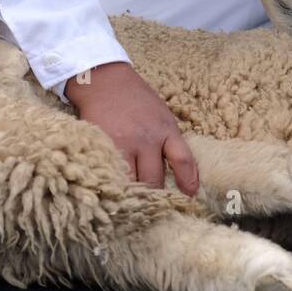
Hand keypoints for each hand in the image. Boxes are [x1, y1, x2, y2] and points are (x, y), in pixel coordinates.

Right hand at [66, 62, 198, 194]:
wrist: (106, 81)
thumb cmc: (138, 100)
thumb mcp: (162, 116)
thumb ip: (169, 141)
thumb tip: (183, 172)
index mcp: (165, 130)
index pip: (182, 160)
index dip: (188, 181)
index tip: (189, 196)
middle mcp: (145, 139)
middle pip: (153, 179)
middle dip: (156, 197)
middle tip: (156, 209)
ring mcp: (122, 145)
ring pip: (130, 182)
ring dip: (133, 195)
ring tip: (134, 207)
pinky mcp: (101, 147)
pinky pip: (110, 174)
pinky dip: (114, 185)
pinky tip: (115, 194)